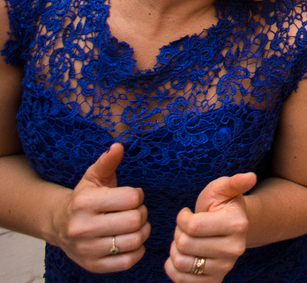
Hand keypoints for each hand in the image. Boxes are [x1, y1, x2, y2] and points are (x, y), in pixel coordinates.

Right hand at [51, 144, 149, 273]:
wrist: (59, 225)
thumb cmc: (84, 198)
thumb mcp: (93, 177)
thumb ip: (107, 162)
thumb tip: (118, 146)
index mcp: (84, 203)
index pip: (132, 198)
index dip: (138, 195)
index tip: (131, 196)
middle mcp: (82, 228)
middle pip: (135, 221)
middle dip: (142, 214)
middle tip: (135, 211)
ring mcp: (87, 249)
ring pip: (135, 241)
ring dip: (142, 232)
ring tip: (134, 226)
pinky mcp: (93, 265)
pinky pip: (129, 261)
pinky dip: (137, 251)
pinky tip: (130, 241)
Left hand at [166, 172, 255, 281]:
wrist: (228, 228)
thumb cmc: (221, 205)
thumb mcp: (223, 190)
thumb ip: (234, 183)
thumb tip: (250, 176)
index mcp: (238, 224)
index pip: (192, 226)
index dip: (182, 218)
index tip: (188, 213)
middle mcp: (235, 249)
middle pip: (185, 245)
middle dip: (178, 233)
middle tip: (187, 228)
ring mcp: (225, 267)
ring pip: (181, 262)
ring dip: (175, 250)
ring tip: (186, 241)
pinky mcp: (214, 281)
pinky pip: (181, 280)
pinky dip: (173, 268)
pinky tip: (183, 256)